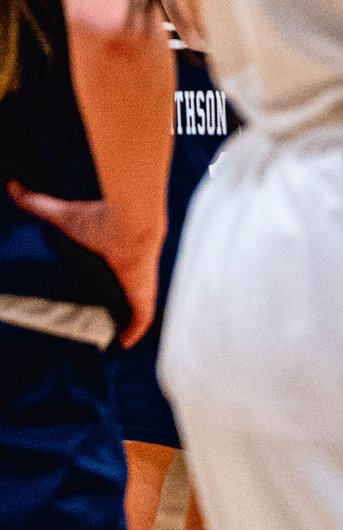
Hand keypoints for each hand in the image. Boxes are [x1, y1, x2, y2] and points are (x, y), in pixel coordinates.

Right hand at [10, 184, 159, 341]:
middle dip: (106, 307)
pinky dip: (133, 332)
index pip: (105, 275)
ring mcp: (136, 284)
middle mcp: (124, 271)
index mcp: (109, 257)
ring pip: (130, 308)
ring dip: (119, 320)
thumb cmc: (100, 217)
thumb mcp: (62, 215)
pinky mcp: (142, 294)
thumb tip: (12, 186)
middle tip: (86, 320)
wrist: (128, 219)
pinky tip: (123, 343)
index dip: (98, 286)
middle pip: (116, 294)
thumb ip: (37, 203)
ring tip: (100, 333)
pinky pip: (141, 319)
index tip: (83, 297)